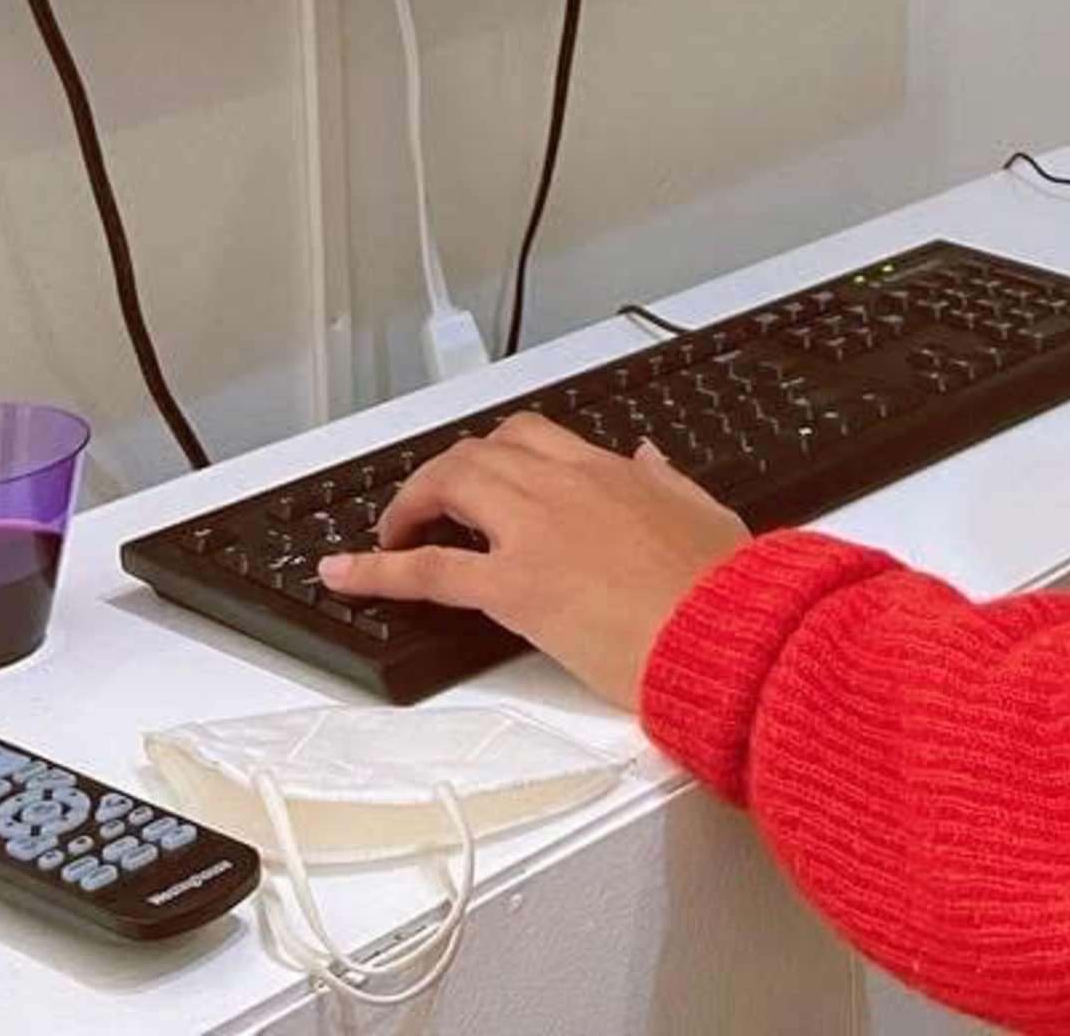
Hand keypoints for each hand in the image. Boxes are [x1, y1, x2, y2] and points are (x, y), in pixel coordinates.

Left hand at [315, 414, 752, 709]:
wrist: (725, 631)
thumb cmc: (724, 588)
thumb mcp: (706, 511)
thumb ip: (667, 482)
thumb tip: (648, 458)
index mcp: (610, 473)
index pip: (532, 437)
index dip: (496, 452)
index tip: (483, 473)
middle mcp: (564, 489)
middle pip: (479, 454)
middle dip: (445, 475)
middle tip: (428, 506)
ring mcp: (533, 533)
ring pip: (449, 488)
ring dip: (411, 505)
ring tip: (390, 532)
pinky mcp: (514, 587)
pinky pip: (429, 569)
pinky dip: (377, 568)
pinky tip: (344, 573)